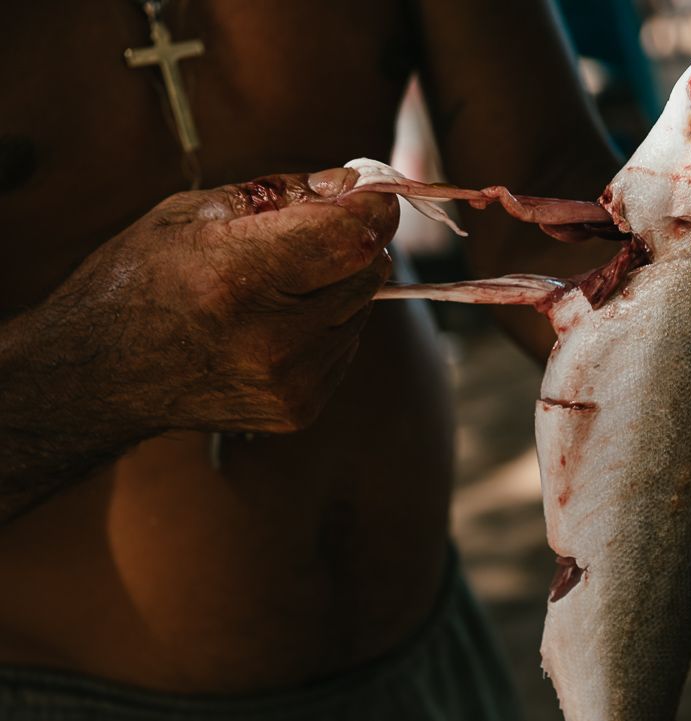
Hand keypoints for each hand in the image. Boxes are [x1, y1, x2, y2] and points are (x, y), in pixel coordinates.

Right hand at [37, 167, 394, 433]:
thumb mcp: (192, 212)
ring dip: (337, 288)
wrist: (97, 376)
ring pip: (362, 310)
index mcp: (236, 276)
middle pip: (367, 270)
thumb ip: (283, 194)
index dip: (373, 208)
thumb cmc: (139, 281)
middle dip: (352, 243)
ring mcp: (288, 381)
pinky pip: (346, 347)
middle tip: (310, 236)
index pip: (350, 237)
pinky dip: (326, 327)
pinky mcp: (298, 409)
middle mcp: (270, 337)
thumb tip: (357, 186)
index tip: (374, 194)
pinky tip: (273, 326)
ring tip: (274, 288)